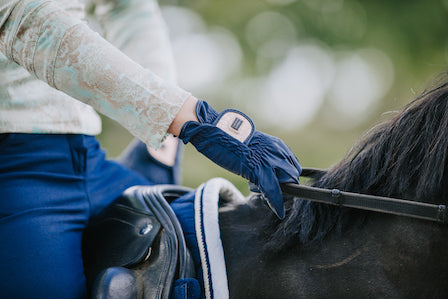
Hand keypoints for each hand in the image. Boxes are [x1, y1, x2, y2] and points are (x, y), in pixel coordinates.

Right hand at [179, 100, 300, 217]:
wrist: (214, 131)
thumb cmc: (226, 138)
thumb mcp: (251, 145)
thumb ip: (261, 155)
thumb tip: (263, 167)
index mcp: (275, 144)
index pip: (292, 164)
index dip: (287, 177)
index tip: (280, 184)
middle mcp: (276, 150)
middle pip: (293, 174)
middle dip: (286, 185)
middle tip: (270, 191)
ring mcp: (269, 160)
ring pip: (287, 182)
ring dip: (279, 192)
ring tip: (256, 189)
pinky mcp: (258, 170)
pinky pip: (273, 190)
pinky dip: (276, 203)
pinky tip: (278, 211)